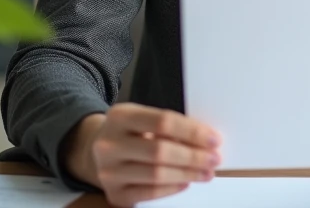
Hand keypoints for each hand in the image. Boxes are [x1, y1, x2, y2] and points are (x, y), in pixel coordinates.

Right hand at [66, 104, 222, 205]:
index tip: (214, 139)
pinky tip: (185, 182)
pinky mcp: (113, 193)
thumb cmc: (130, 133)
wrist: (95, 152)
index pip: (163, 121)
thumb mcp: (142, 119)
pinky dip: (171, 189)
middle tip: (214, 159)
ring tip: (206, 173)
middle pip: (160, 151)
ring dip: (187, 174)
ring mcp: (108, 170)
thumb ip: (168, 126)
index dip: (192, 131)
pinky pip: (149, 193)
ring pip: (156, 174)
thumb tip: (205, 141)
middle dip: (193, 156)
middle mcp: (109, 143)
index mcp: (120, 116)